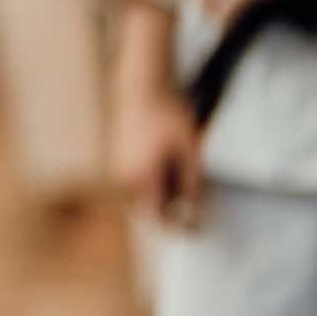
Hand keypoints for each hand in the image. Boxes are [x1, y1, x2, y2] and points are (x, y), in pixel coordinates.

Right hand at [115, 74, 209, 232]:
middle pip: (149, 211)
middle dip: (172, 213)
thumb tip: (193, 213)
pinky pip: (136, 183)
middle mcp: (125, 177)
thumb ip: (192, 185)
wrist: (142, 86)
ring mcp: (118, 167)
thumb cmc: (168, 115)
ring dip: (162, 198)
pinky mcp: (117, 158)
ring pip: (142, 197)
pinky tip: (168, 167)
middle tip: (196, 207)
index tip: (198, 229)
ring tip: (183, 183)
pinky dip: (153, 184)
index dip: (180, 228)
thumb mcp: (190, 151)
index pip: (160, 218)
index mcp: (142, 179)